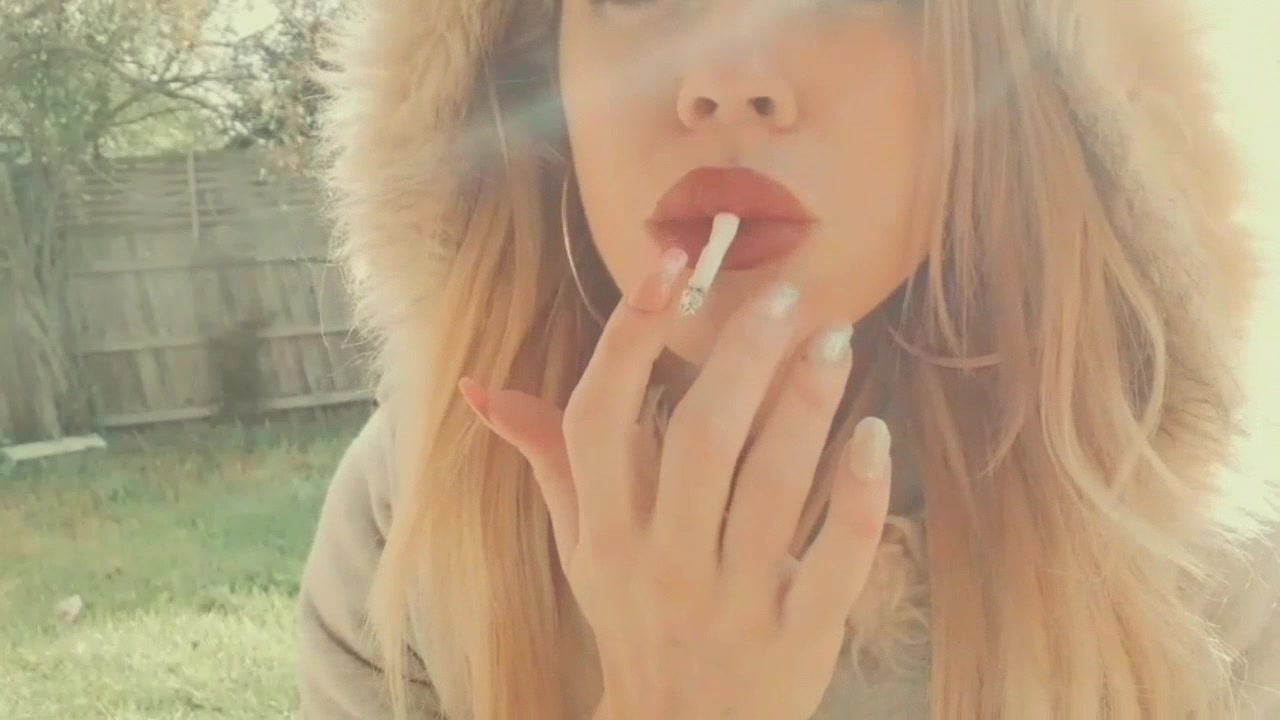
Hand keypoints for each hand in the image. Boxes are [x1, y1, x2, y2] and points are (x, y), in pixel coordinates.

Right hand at [459, 249, 892, 719]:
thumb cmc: (632, 615)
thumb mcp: (580, 546)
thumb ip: (549, 460)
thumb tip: (483, 391)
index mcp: (605, 529)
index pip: (599, 418)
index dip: (630, 333)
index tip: (671, 262)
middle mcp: (660, 559)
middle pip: (699, 439)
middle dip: (742, 356)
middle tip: (784, 297)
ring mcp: (731, 599)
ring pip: (772, 486)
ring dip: (807, 402)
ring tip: (834, 337)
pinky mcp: (799, 633)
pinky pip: (836, 558)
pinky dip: (860, 495)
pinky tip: (876, 434)